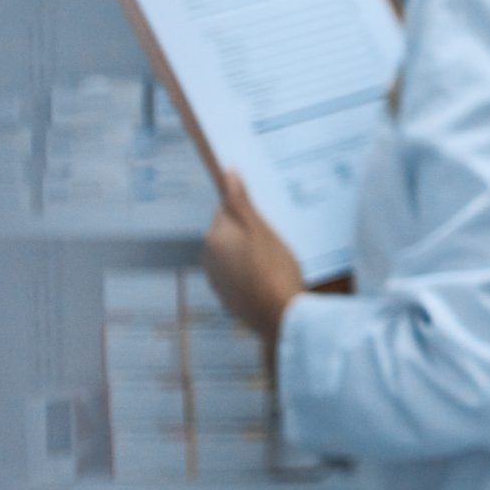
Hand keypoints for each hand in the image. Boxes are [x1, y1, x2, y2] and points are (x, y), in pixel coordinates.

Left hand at [202, 171, 304, 347]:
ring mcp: (216, 279)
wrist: (280, 316)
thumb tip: (228, 173)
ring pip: (233, 254)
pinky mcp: (227, 296)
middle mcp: (209, 257)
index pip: (227, 209)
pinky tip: (268, 278)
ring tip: (274, 262)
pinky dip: (249, 273)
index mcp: (215, 237)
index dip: (250, 212)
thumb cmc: (274, 270)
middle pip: (229, 232)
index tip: (268, 220)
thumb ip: (241, 202)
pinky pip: (237, 274)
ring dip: (249, 253)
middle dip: (248, 233)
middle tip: (275, 241)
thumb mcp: (262, 230)